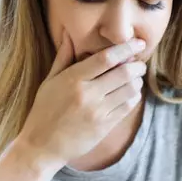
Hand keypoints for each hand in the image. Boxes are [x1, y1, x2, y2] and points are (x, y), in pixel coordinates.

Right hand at [15, 31, 146, 172]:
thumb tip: (68, 33)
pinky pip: (127, 108)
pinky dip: (133, 98)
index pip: (106, 58)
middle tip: (139, 63)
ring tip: (135, 79)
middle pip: (123, 73)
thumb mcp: (49, 82)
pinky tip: (130, 94)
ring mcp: (97, 112)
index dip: (125, 48)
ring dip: (137, 82)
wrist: (41, 146)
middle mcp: (87, 94)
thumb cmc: (43, 112)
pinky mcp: (104, 127)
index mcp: (73, 79)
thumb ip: (62, 57)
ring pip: (129, 90)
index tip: (138, 42)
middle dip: (137, 65)